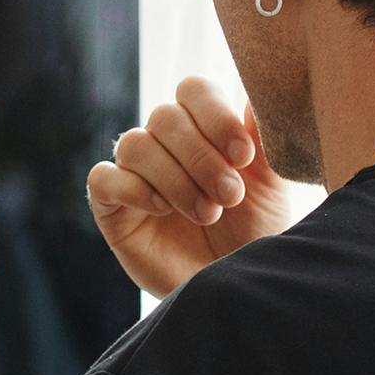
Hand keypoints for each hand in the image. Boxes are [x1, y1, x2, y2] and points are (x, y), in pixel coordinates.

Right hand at [87, 77, 297, 295]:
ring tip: (206, 212)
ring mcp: (135, 174)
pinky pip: (104, 178)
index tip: (243, 156)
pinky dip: (134, 189)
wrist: (233, 284)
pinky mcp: (110, 206)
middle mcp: (165, 145)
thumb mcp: (270, 184)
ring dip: (174, 178)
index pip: (193, 91)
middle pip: (165, 116)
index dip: (215, 116)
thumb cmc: (254, 233)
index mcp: (203, 128)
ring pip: (135, 145)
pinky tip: (163, 211)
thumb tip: (261, 90)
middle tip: (229, 196)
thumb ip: (264, 137)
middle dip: (201, 157)